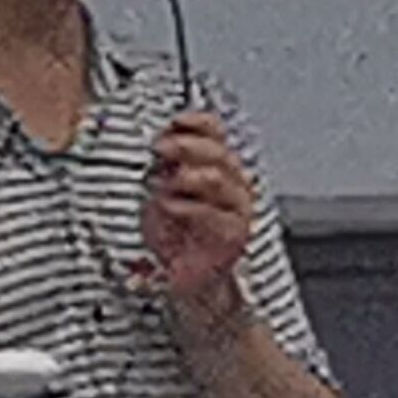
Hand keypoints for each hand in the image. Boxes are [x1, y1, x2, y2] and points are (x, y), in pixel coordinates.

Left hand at [139, 109, 254, 325]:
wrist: (185, 275)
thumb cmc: (175, 232)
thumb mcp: (162, 190)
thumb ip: (165, 166)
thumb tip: (160, 142)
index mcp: (218, 166)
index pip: (216, 133)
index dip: (197, 122)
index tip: (174, 121)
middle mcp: (234, 184)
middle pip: (218, 153)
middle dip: (186, 146)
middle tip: (161, 147)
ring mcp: (237, 209)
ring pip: (218, 179)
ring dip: (185, 176)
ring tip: (162, 181)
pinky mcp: (234, 234)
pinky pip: (213, 214)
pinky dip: (186, 206)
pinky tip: (168, 205)